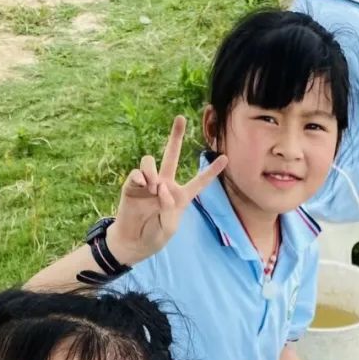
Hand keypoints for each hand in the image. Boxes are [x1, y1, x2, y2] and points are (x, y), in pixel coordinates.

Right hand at [105, 116, 227, 267]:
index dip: (211, 171)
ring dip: (152, 171)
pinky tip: (143, 186)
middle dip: (175, 136)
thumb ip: (169, 207)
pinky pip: (137, 173)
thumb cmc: (154, 236)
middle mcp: (165, 184)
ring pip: (151, 161)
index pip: (199, 182)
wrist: (133, 242)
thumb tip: (160, 185)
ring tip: (151, 187)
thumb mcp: (168, 228)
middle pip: (171, 155)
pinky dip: (140, 177)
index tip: (225, 157)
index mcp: (180, 196)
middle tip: (181, 117)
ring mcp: (148, 183)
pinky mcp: (133, 185)